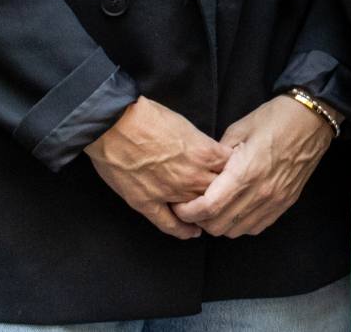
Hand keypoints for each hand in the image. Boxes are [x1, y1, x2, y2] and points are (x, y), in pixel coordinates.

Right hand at [83, 96, 230, 238]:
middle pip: (219, 193)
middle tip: (226, 198)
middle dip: (223, 195)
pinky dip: (183, 231)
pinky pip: (170, 224)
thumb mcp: (185, 124)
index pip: (232, 170)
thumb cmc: (149, 117)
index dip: (234, 173)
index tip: (235, 176)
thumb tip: (207, 153)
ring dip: (205, 213)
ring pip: (198, 210)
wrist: (115, 123)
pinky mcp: (147, 203)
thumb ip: (200, 144)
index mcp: (205, 153)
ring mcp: (170, 193)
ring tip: (210, 215)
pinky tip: (191, 233)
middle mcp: (192, 177)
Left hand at [172, 95, 334, 237]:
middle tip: (193, 206)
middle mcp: (260, 192)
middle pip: (219, 225)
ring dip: (220, 224)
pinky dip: (240, 224)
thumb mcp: (239, 129)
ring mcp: (275, 200)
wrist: (312, 120)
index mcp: (245, 172)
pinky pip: (256, 227)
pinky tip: (236, 209)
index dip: (188, 211)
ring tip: (214, 208)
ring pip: (236, 231)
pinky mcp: (285, 203)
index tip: (179, 204)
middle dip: (200, 220)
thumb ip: (218, 156)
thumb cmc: (275, 118)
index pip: (208, 207)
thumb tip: (202, 173)